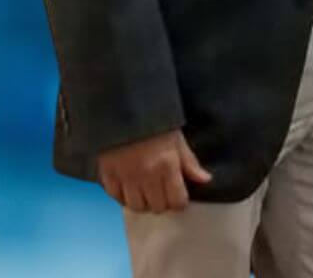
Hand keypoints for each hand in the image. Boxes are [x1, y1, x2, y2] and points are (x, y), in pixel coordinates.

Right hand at [97, 128, 211, 212]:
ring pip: (136, 207)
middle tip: (161, 189)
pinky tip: (128, 186)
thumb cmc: (155, 121)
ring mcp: (125, 177)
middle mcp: (146, 176)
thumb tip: (205, 180)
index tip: (177, 192)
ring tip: (144, 190)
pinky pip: (116, 198)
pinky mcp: (107, 174)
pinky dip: (122, 196)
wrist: (125, 105)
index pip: (177, 202)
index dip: (179, 200)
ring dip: (142, 201)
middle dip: (162, 201)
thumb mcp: (177, 138)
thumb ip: (189, 162)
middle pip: (157, 207)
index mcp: (167, 166)